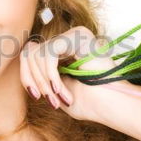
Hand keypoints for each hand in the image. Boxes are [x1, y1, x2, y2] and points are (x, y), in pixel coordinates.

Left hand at [19, 26, 140, 129]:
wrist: (114, 106)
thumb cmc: (89, 102)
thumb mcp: (56, 89)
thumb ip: (40, 75)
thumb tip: (26, 55)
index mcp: (62, 50)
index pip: (30, 55)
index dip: (28, 76)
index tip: (37, 96)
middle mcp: (67, 39)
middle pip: (29, 53)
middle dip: (35, 81)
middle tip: (50, 100)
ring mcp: (73, 35)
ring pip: (37, 55)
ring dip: (45, 83)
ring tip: (60, 99)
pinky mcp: (77, 37)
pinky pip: (49, 54)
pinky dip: (52, 77)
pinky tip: (63, 91)